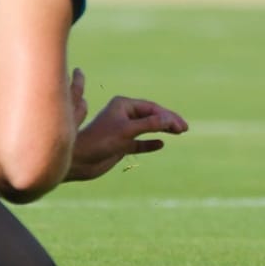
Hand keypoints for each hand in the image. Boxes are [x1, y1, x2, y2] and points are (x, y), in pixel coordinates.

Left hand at [65, 88, 188, 181]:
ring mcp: (123, 130)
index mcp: (123, 105)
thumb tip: (169, 120)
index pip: (151, 108)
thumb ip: (149, 125)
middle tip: (185, 128)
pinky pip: (140, 142)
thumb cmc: (99, 141)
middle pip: (152, 116)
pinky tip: (160, 145)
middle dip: (168, 121)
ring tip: (179, 132)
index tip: (180, 126)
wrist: (79, 160)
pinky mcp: (121, 144)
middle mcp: (124, 115)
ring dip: (163, 130)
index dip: (168, 116)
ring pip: (148, 128)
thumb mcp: (126, 131)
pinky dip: (150, 143)